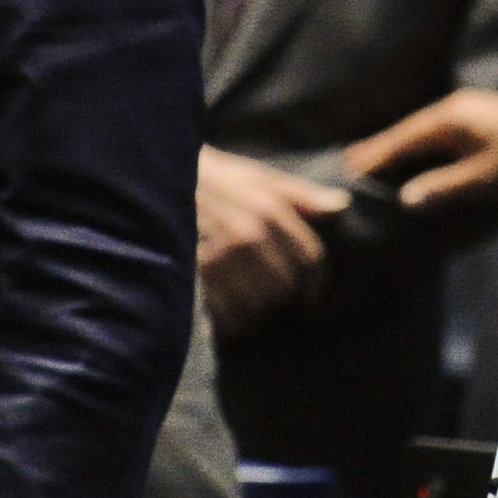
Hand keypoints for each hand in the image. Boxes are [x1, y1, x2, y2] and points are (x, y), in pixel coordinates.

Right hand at [196, 148, 345, 331]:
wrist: (154, 180)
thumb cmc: (211, 178)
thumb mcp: (256, 177)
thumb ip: (300, 196)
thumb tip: (342, 205)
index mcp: (267, 212)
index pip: (310, 259)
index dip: (316, 284)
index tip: (312, 298)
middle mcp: (247, 238)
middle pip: (285, 288)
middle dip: (284, 297)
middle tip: (276, 301)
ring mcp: (218, 260)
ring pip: (257, 306)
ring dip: (258, 311)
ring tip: (252, 306)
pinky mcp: (191, 278)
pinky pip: (226, 316)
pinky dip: (232, 320)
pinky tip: (230, 312)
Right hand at [341, 88, 497, 216]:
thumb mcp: (486, 179)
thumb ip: (444, 188)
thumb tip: (406, 199)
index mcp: (446, 121)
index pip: (397, 140)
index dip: (372, 158)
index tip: (346, 172)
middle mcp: (451, 108)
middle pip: (404, 131)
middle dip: (379, 150)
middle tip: (349, 168)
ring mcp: (466, 109)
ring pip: (420, 130)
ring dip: (399, 146)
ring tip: (375, 164)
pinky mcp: (480, 116)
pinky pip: (436, 130)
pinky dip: (419, 144)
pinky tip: (417, 156)